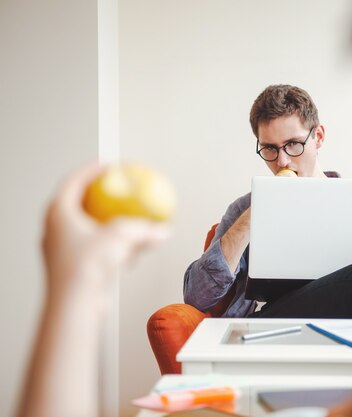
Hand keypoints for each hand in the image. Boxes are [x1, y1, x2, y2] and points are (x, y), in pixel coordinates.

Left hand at [42, 163, 169, 294]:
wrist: (74, 304)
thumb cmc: (86, 266)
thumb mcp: (121, 236)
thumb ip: (144, 229)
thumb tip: (163, 230)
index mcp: (58, 212)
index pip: (74, 180)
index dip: (93, 170)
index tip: (110, 166)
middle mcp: (56, 228)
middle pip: (81, 204)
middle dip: (103, 199)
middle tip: (119, 191)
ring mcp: (63, 249)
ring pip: (91, 230)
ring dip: (113, 227)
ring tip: (131, 226)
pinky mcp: (73, 267)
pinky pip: (96, 250)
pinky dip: (114, 247)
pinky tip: (132, 254)